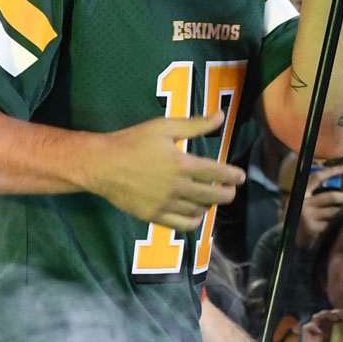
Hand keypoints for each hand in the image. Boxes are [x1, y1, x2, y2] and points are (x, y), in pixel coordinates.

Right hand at [87, 111, 243, 230]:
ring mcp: (165, 204)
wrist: (102, 165)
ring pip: (199, 211)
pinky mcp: (154, 217)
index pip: (217, 173)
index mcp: (181, 164)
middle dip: (228, 193)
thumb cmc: (132, 141)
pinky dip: (195, 220)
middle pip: (213, 196)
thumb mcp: (164, 127)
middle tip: (231, 189)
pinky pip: (183, 225)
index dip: (233, 176)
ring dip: (210, 205)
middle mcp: (176, 187)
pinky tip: (196, 212)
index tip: (240, 177)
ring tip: (211, 198)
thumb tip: (220, 116)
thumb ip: (195, 125)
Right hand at [295, 308, 342, 341]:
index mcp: (332, 339)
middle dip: (339, 313)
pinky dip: (313, 326)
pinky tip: (320, 332)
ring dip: (327, 314)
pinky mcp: (305, 340)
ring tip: (336, 319)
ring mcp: (314, 337)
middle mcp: (323, 335)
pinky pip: (307, 327)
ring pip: (318, 316)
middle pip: (330, 316)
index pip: (341, 323)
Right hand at [297, 165, 342, 248]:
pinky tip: (338, 227)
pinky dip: (337, 224)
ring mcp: (307, 217)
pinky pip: (332, 224)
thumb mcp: (302, 205)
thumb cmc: (299, 221)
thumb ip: (314, 196)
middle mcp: (302, 204)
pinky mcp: (312, 229)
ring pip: (334, 212)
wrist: (286, 243)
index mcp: (300, 194)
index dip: (331, 171)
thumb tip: (338, 188)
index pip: (316, 178)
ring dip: (342, 212)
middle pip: (330, 197)